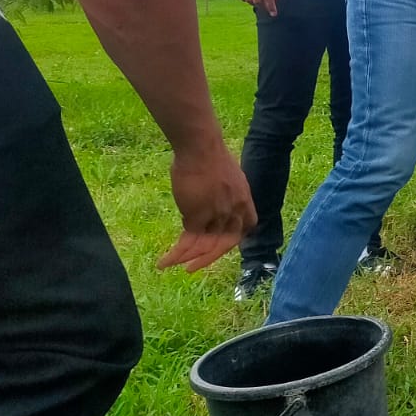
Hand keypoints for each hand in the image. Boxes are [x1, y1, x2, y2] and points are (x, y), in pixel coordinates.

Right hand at [156, 140, 255, 272]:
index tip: (223, 244)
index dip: (236, 236)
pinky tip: (167, 260)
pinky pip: (188, 241)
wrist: (200, 148)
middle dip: (209, 257)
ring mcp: (217, 215)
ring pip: (204, 244)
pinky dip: (177, 253)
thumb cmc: (208, 155)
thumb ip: (224, 193)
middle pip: (226, 241)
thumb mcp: (227, 176)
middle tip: (194, 268)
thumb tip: (211, 202)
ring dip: (188, 258)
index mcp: (244, 198)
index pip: (248, 225)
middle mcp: (234, 210)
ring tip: (172, 265)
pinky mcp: (198, 216)